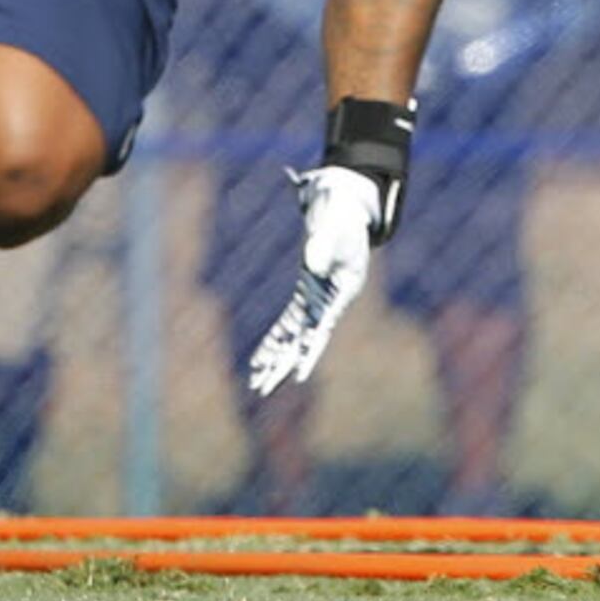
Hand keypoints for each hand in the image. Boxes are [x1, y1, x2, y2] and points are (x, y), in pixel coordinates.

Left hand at [246, 165, 381, 394]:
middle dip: (283, 366)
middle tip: (263, 389)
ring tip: (257, 384)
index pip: (323, 329)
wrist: (342, 211)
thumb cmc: (342, 220)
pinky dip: (273, 340)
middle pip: (304, 342)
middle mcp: (330, 304)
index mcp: (342, 293)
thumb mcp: (335, 231)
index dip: (310, 351)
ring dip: (275, 360)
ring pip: (293, 338)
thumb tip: (310, 266)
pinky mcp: (305, 295)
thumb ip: (323, 247)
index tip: (299, 375)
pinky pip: (287, 324)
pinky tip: (258, 359)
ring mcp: (316, 302)